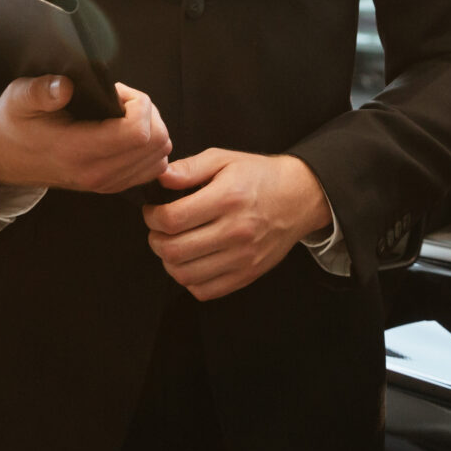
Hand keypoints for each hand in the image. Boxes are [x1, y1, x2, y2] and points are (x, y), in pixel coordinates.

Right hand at [0, 77, 168, 195]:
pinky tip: (127, 132)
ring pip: (159, 157)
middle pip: (157, 143)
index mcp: (76, 151)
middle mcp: (96, 173)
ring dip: (151, 129)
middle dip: (148, 113)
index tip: (117, 92)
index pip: (138, 132)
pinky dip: (150, 147)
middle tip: (122, 100)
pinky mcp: (113, 186)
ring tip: (123, 115)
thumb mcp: (18, 98)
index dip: (138, 103)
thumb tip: (64, 87)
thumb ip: (40, 92)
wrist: (6, 158)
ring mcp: (107, 184)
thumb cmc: (16, 124)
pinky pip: (152, 169)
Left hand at [143, 150, 331, 300]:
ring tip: (172, 245)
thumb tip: (161, 177)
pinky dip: (189, 280)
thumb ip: (190, 167)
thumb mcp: (224, 159)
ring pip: (185, 274)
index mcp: (228, 198)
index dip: (152, 217)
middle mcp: (236, 231)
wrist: (299, 198)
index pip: (173, 219)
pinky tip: (191, 261)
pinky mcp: (247, 275)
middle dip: (155, 240)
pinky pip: (204, 291)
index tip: (152, 212)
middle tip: (158, 230)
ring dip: (168, 262)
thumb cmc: (258, 176)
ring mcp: (242, 257)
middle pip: (175, 250)